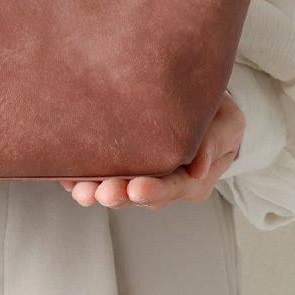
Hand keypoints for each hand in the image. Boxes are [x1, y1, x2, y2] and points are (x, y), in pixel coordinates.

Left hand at [61, 91, 244, 209]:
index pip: (176, 188)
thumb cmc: (213, 111)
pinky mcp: (118, 167)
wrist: (192, 99)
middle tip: (102, 192)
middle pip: (141, 195)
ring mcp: (140, 177)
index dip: (155, 190)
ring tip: (80, 190)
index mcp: (194, 178)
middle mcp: (165, 184)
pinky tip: (66, 177)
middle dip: (120, 195)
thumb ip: (215, 143)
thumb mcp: (227, 122)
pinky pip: (98, 177)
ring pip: (117, 190)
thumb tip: (197, 170)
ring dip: (97, 191)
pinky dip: (81, 179)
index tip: (136, 189)